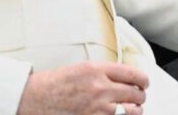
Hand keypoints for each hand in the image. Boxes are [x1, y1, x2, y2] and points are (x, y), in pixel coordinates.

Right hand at [17, 61, 147, 114]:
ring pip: (133, 110)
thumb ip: (102, 72)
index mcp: (97, 69)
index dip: (143, 80)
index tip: (144, 83)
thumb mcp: (80, 68)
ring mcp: (99, 107)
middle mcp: (100, 87)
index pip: (134, 74)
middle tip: (139, 96)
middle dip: (140, 96)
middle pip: (136, 93)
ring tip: (133, 108)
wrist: (33, 99)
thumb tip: (122, 78)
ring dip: (135, 110)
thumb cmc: (52, 84)